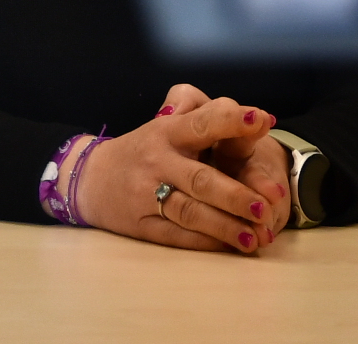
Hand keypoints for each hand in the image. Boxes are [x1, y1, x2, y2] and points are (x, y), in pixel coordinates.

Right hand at [63, 84, 290, 254]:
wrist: (90, 178)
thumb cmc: (143, 148)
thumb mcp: (166, 121)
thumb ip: (201, 112)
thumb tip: (244, 118)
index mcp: (167, 131)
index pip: (202, 123)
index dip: (232, 121)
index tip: (263, 121)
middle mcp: (158, 161)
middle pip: (200, 179)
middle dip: (235, 194)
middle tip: (267, 206)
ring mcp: (147, 196)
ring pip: (191, 213)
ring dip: (226, 226)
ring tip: (256, 236)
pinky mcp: (143, 226)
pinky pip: (179, 236)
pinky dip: (207, 242)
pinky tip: (230, 245)